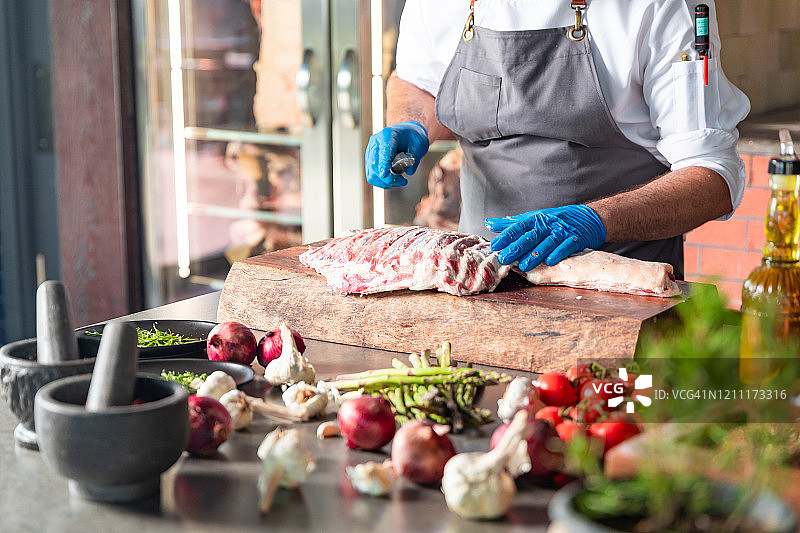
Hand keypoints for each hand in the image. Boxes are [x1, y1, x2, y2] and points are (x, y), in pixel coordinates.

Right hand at [365, 121, 428, 187]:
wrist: (407, 134)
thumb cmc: (412, 138)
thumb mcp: (419, 144)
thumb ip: (415, 157)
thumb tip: (409, 171)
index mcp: (387, 135)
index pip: (383, 151)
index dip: (383, 164)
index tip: (385, 175)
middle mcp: (375, 143)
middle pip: (375, 165)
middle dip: (388, 178)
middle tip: (404, 181)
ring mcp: (370, 153)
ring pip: (372, 174)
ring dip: (386, 182)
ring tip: (400, 181)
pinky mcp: (370, 162)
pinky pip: (372, 177)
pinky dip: (382, 183)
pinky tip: (393, 182)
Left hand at [485, 205, 605, 270]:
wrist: (586, 218)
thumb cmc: (553, 221)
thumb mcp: (532, 219)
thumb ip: (510, 224)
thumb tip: (488, 224)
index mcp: (535, 219)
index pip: (518, 227)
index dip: (506, 236)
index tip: (494, 245)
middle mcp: (548, 224)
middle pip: (530, 236)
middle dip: (516, 247)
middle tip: (504, 258)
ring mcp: (562, 231)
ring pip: (547, 242)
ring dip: (535, 254)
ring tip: (524, 265)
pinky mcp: (575, 238)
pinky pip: (566, 246)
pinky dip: (558, 253)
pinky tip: (550, 261)